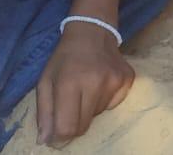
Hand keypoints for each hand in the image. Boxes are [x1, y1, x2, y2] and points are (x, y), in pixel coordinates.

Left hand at [35, 21, 133, 146]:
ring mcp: (115, 81)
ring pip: (98, 115)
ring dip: (88, 109)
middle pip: (84, 126)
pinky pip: (113, 105)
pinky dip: (104, 101)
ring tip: (85, 89)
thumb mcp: (45, 82)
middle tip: (69, 108)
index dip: (60, 136)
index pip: (67, 127)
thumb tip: (46, 141)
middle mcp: (95, 83)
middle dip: (73, 124)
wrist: (93, 31)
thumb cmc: (64, 58)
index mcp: (69, 83)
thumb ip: (44, 112)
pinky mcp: (128, 79)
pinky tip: (100, 84)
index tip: (56, 135)